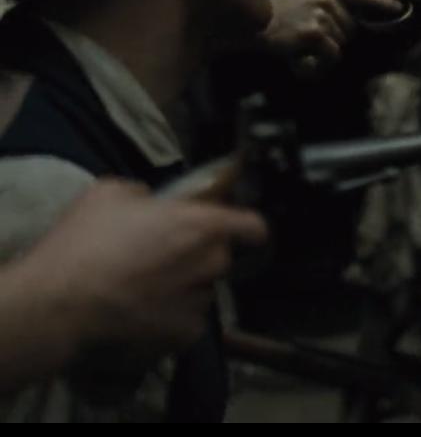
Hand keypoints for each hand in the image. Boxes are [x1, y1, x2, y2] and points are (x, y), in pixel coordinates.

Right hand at [25, 177, 267, 364]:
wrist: (58, 306)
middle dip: (198, 257)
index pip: (252, 226)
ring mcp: (199, 303)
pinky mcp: (183, 337)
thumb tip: (152, 203)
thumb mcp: (109, 194)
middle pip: (219, 258)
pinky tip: (139, 316)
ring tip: (142, 292)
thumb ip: (145, 195)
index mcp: (201, 225)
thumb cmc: (84, 243)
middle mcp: (210, 264)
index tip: (232, 230)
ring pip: (201, 291)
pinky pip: (186, 322)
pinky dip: (169, 320)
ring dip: (183, 289)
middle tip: (162, 259)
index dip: (244, 227)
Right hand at [262, 0, 402, 75]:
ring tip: (305, 44)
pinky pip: (333, 55)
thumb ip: (335, 4)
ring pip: (343, 42)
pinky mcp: (315, 33)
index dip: (383, 2)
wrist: (254, 24)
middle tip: (312, 35)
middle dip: (338, 36)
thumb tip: (362, 13)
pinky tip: (304, 57)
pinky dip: (321, 62)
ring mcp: (321, 14)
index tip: (400, 8)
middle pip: (353, 27)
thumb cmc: (283, 16)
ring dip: (327, 50)